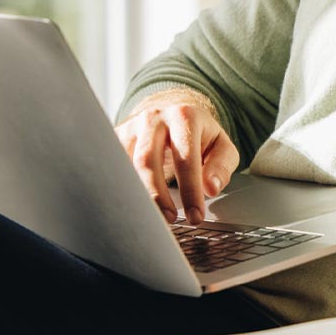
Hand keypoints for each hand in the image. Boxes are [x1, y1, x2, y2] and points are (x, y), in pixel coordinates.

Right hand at [114, 92, 239, 225]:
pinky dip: (121, 188)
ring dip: (136, 195)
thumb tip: (211, 188)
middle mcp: (154, 118)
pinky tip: (132, 206)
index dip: (190, 190)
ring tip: (151, 218)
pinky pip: (113, 166)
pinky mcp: (116, 137)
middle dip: (157, 195)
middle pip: (147, 160)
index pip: (185, 158)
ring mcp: (131, 126)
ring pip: (124, 165)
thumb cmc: (199, 136)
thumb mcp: (221, 146)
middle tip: (169, 220)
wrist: (172, 114)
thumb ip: (222, 166)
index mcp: (184, 117)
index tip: (195, 217)